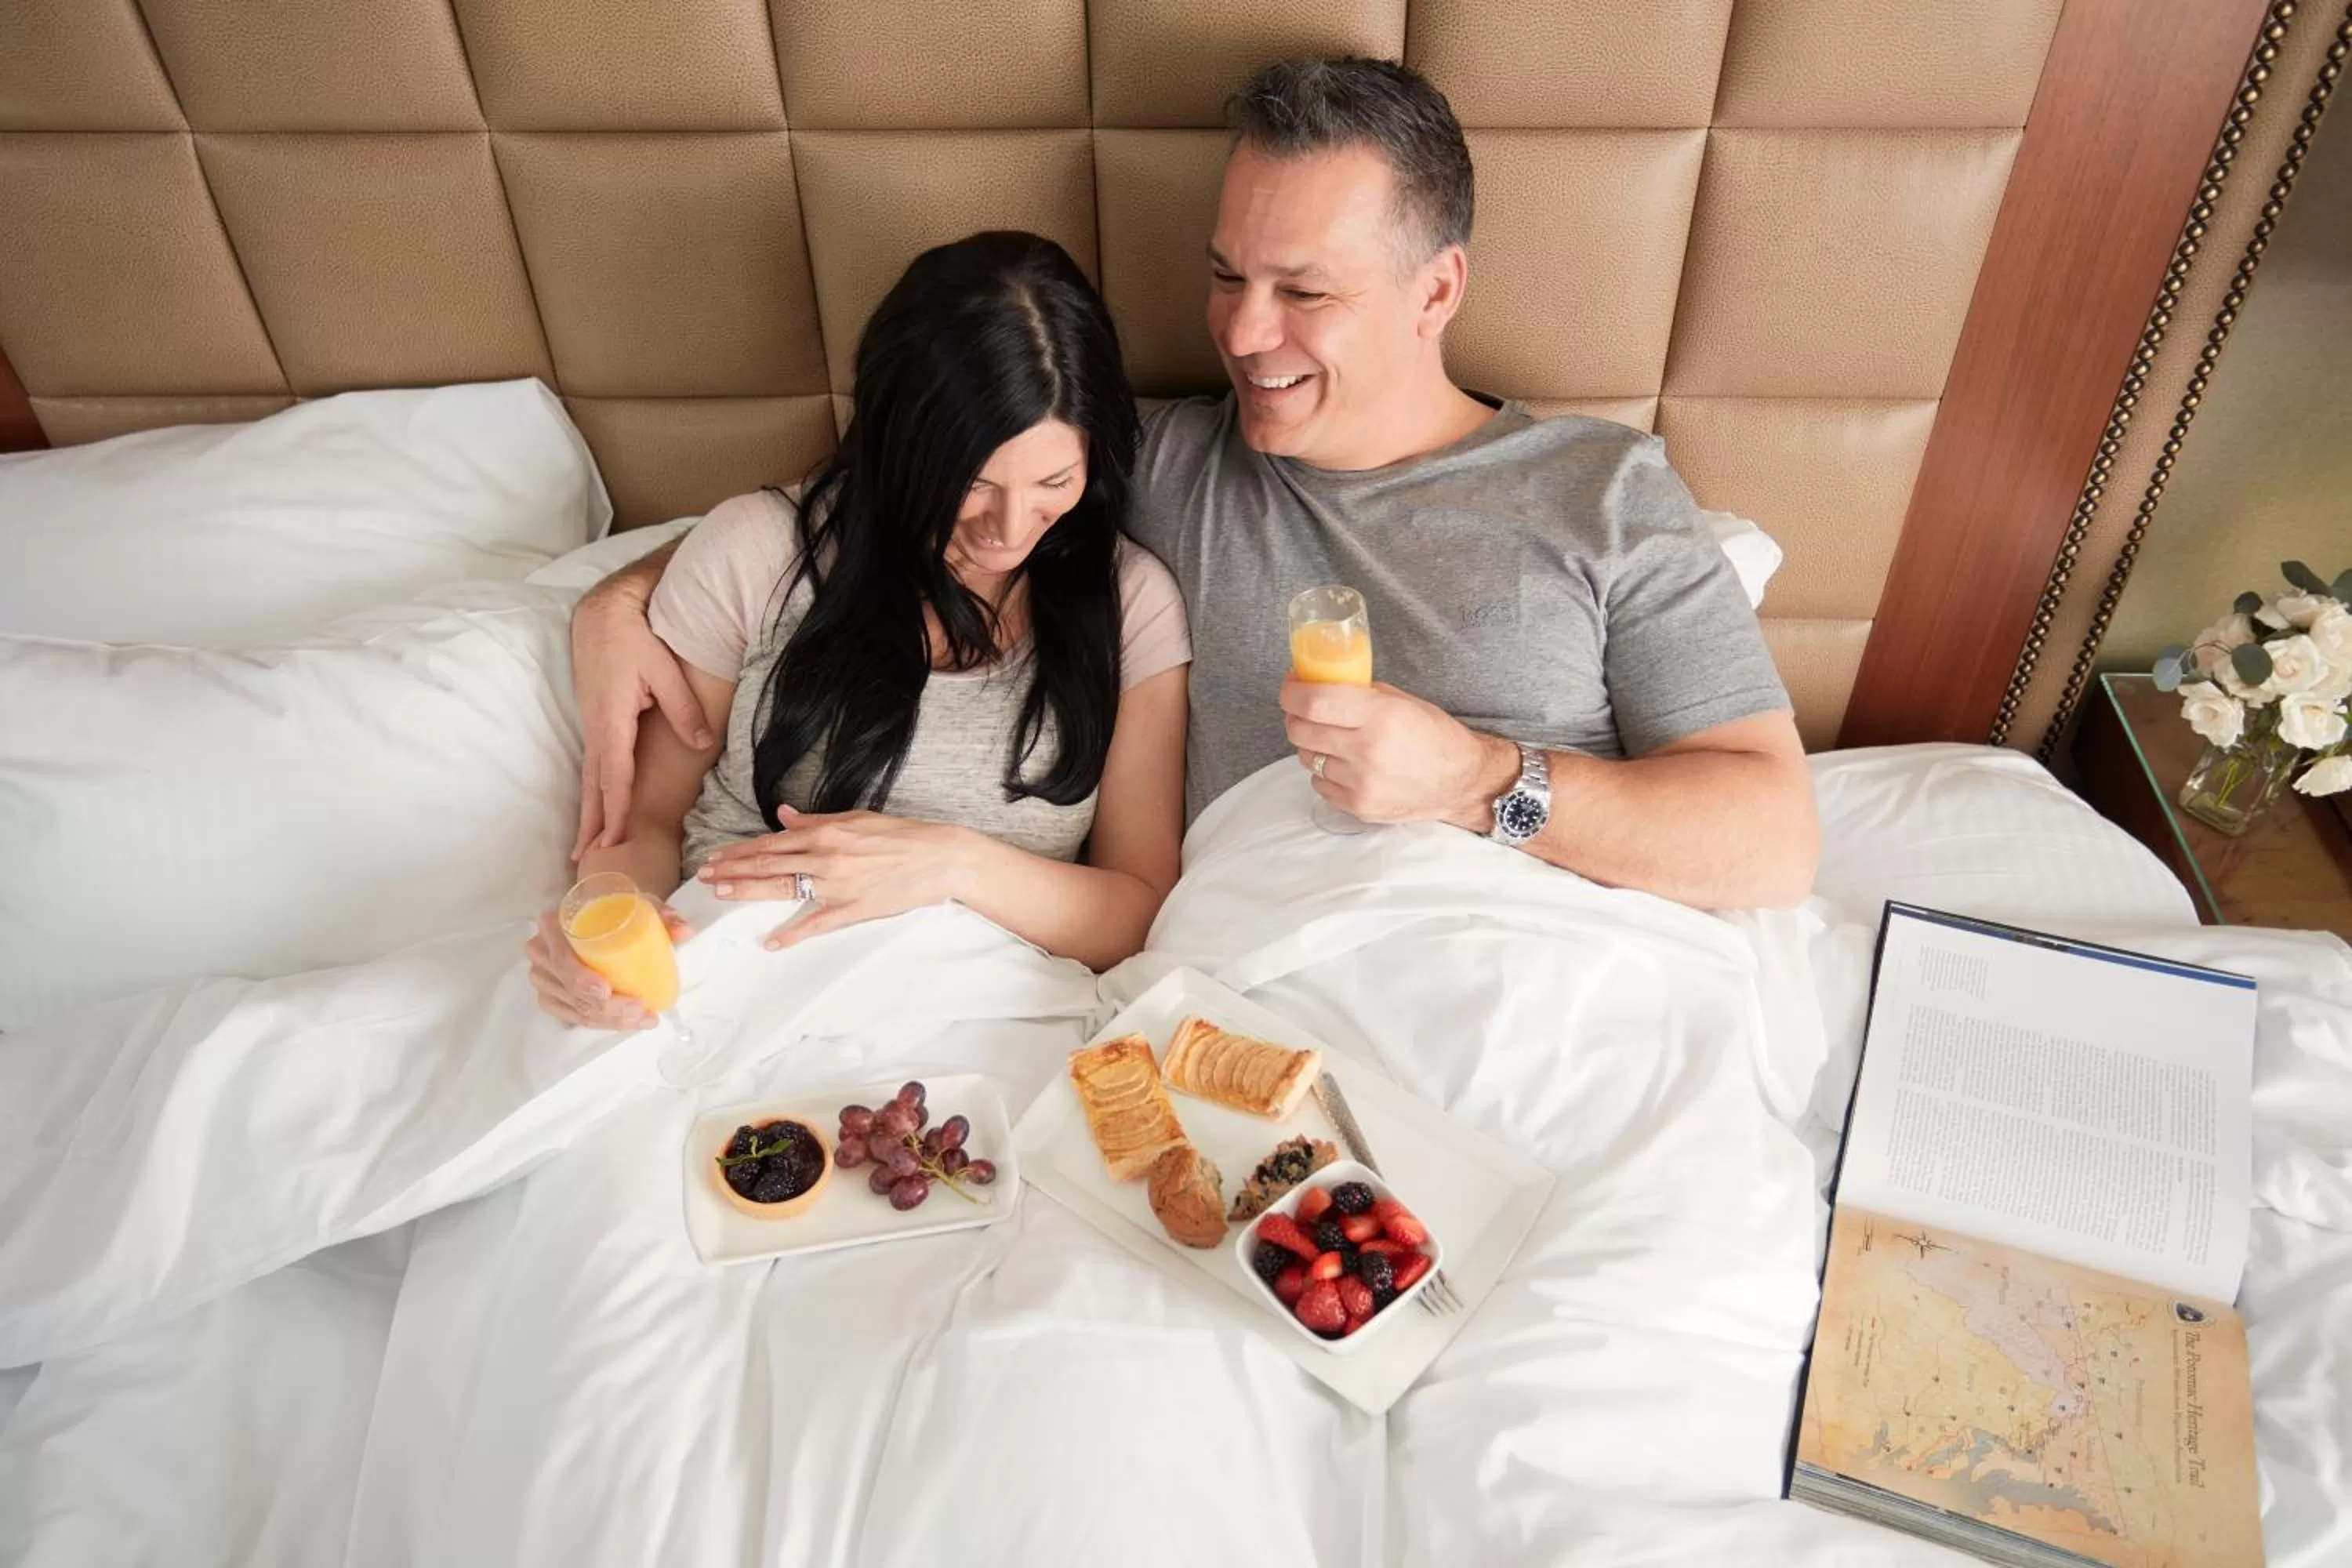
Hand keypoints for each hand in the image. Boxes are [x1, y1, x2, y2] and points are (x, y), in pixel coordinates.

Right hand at [524, 902, 690, 1028]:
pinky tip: (627, 1023)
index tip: (607, 990)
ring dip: (609, 1019)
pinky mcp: (551, 996)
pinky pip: (573, 1017)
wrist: (601, 918)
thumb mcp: (639, 905)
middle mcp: (541, 951)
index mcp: (553, 924)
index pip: (560, 957)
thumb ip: (661, 915)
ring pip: (573, 1008)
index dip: (580, 978)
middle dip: (606, 1007)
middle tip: (640, 1010)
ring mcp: (543, 977)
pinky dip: (601, 1023)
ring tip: (644, 1018)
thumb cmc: (617, 912)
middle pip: (569, 989)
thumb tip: (684, 931)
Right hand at [571, 589, 711, 858]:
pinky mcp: (596, 720)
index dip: (616, 809)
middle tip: (584, 860)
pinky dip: (592, 790)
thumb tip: (702, 742)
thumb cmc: (633, 637)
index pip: (616, 774)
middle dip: (592, 823)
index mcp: (612, 719)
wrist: (603, 613)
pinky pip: (593, 764)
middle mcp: (597, 728)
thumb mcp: (664, 668)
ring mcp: (592, 725)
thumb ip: (683, 708)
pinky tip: (593, 807)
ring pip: (590, 777)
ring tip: (581, 846)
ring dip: (587, 812)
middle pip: (594, 785)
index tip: (615, 839)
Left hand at [698, 808, 978, 948]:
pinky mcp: (853, 909)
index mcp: (826, 833)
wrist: (940, 857)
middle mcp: (825, 857)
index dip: (740, 851)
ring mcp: (837, 885)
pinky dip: (792, 934)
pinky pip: (816, 924)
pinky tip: (771, 942)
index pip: (772, 843)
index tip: (716, 856)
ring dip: (748, 892)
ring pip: (783, 889)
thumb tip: (784, 817)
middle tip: (704, 876)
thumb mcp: (858, 819)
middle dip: (732, 869)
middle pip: (768, 864)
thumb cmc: (902, 836)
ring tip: (721, 893)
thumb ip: (817, 821)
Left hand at [1280, 676, 1518, 828]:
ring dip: (1312, 745)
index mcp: (1379, 715)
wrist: (1460, 781)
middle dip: (1295, 717)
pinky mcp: (1359, 806)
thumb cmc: (1432, 735)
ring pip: (1307, 758)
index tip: (1290, 687)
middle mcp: (1367, 750)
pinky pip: (1319, 783)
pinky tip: (1346, 765)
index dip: (1291, 693)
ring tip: (1334, 739)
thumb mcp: (1401, 701)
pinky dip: (1326, 772)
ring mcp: (1361, 782)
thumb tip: (1317, 682)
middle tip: (1303, 711)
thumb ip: (1360, 693)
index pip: (1312, 702)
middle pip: (1300, 731)